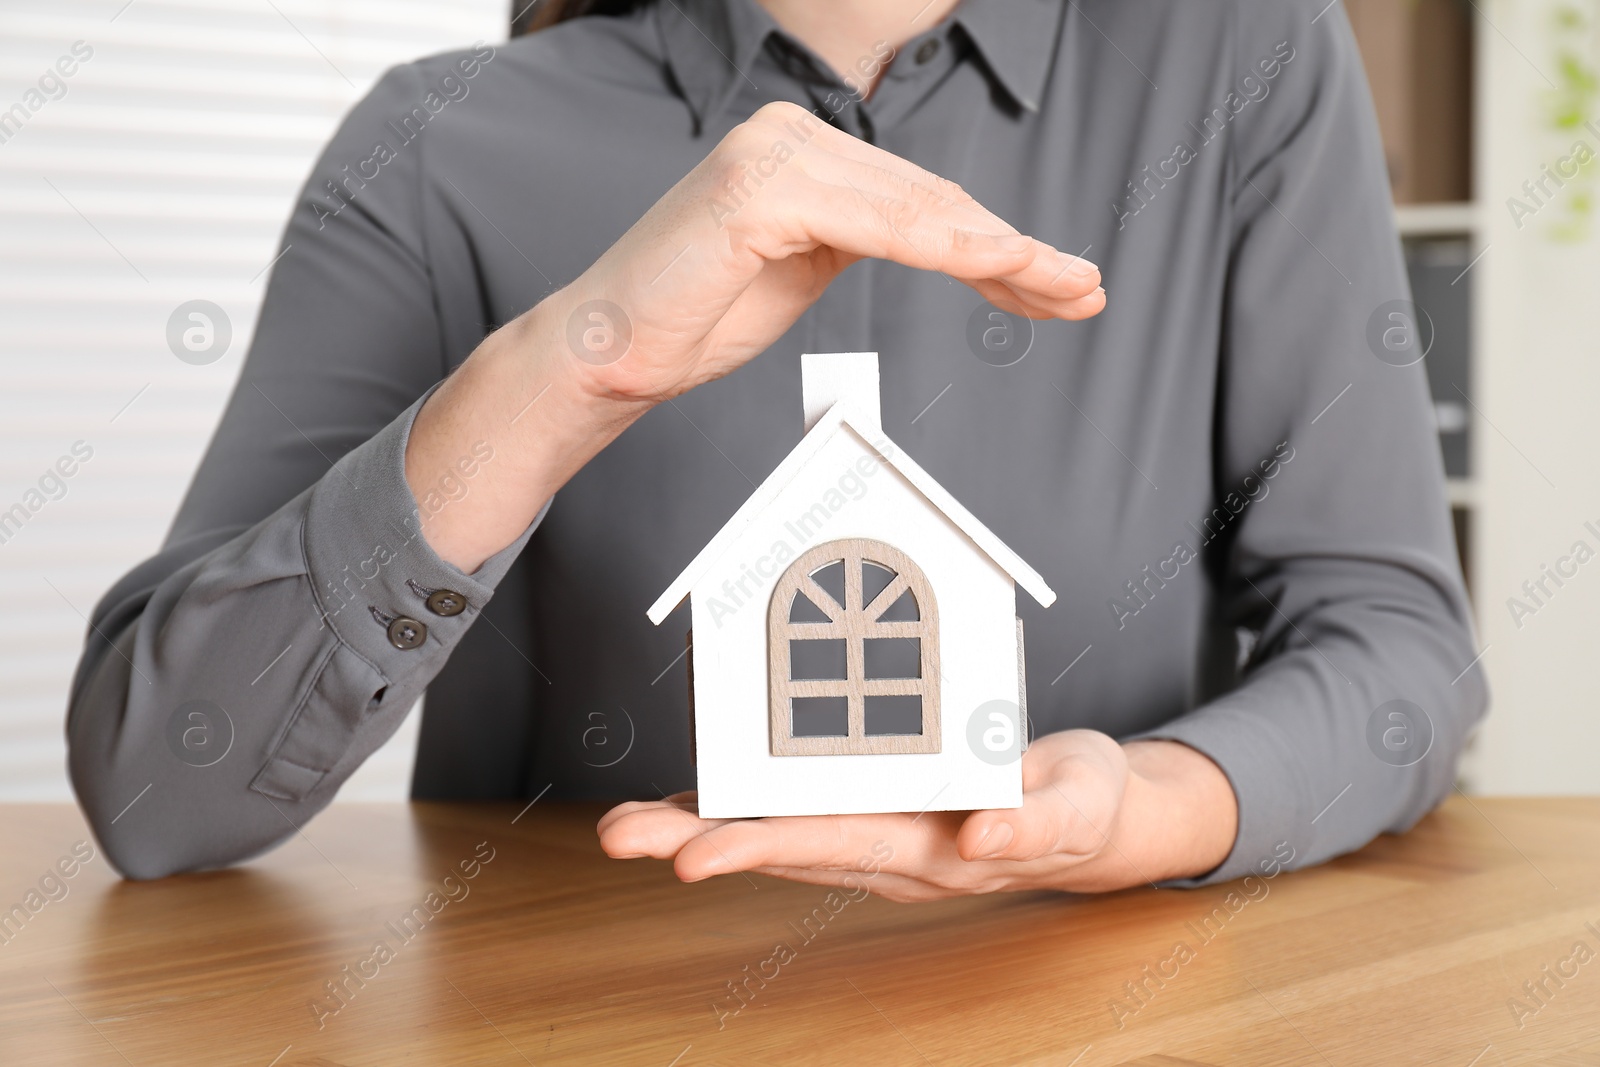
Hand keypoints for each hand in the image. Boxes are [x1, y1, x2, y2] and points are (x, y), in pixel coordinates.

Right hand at [405, 100, 1103, 570]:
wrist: (608, 350)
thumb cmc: (693, 315)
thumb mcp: (801, 271)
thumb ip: (856, 239)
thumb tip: (931, 238)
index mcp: (801, 153)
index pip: (919, 197)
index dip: (994, 241)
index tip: (1053, 279)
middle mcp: (790, 137)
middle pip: (931, 198)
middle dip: (1015, 251)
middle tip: (1079, 287)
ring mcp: (772, 156)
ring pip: (916, 208)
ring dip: (999, 251)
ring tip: (1059, 286)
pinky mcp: (758, 190)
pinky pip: (875, 222)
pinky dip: (943, 245)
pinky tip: (997, 264)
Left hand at [596, 733, 1239, 900]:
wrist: (1093, 819)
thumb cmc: (1084, 803)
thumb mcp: (1079, 804)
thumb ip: (1033, 822)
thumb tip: (977, 840)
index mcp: (934, 847)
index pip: (835, 844)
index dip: (763, 845)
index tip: (696, 854)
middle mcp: (891, 851)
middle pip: (784, 846)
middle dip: (699, 840)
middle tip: (619, 834)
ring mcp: (880, 839)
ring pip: (780, 835)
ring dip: (702, 830)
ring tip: (625, 825)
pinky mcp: (878, 815)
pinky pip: (799, 814)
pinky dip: (741, 808)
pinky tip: (691, 803)